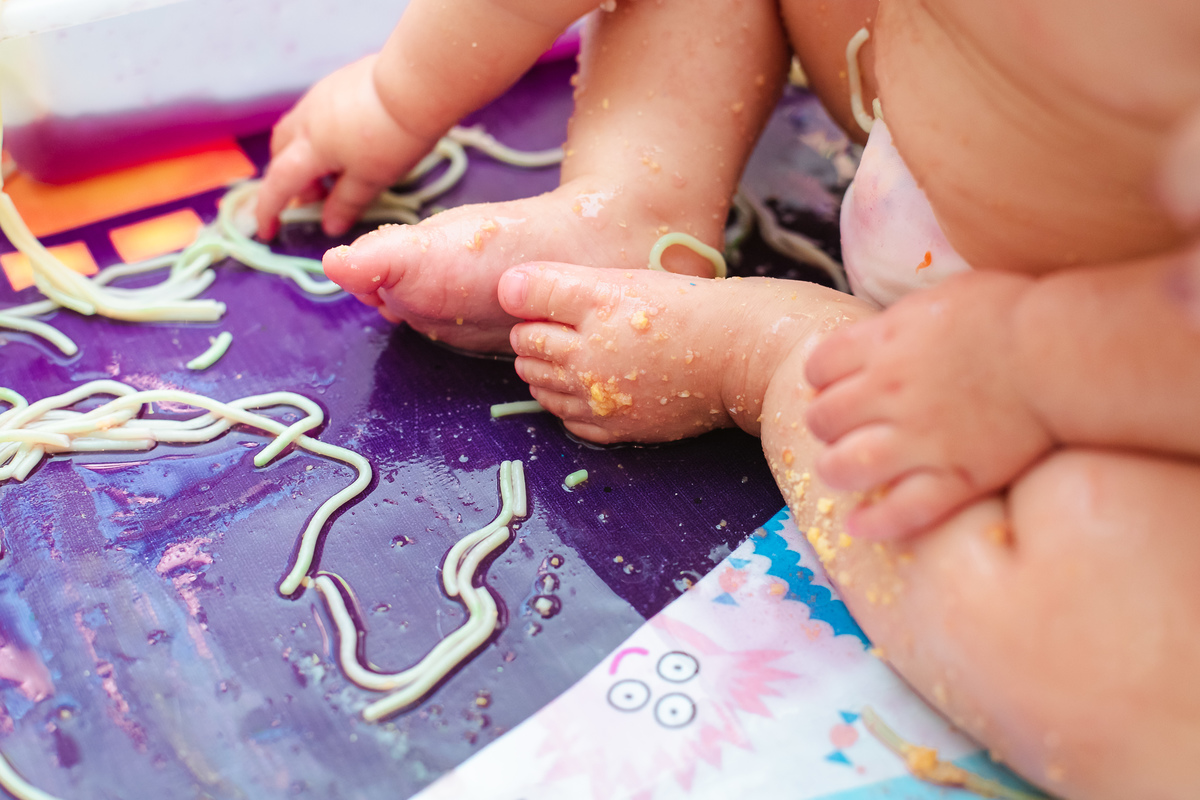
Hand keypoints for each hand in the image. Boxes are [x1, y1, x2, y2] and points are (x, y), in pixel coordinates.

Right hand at [254, 55, 437, 239]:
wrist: (414, 84)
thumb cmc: (393, 137)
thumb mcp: (371, 179)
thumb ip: (346, 203)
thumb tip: (328, 225)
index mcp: (310, 147)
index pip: (278, 185)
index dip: (268, 211)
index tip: (267, 232)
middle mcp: (305, 119)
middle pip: (281, 155)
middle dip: (290, 182)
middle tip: (320, 199)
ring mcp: (318, 96)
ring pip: (295, 133)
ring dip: (305, 158)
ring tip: (337, 174)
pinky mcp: (335, 83)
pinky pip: (314, 116)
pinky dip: (319, 138)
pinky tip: (348, 146)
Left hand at [805, 271, 1052, 538]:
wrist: (1063, 349)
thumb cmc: (1012, 313)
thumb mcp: (941, 297)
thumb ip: (902, 322)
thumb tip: (879, 334)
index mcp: (885, 343)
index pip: (819, 366)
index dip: (820, 378)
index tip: (832, 386)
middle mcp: (891, 391)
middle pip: (824, 417)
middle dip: (825, 425)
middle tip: (838, 430)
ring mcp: (921, 437)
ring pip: (847, 466)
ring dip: (836, 471)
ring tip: (842, 472)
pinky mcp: (957, 476)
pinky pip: (902, 509)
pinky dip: (874, 522)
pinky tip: (858, 526)